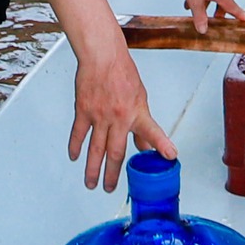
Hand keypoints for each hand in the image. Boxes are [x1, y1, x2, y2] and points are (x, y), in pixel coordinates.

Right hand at [67, 43, 175, 190]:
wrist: (102, 55)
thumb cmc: (122, 73)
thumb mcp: (140, 97)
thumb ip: (141, 124)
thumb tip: (144, 146)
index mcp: (136, 112)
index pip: (152, 131)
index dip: (162, 144)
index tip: (170, 156)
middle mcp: (118, 117)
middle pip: (115, 151)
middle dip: (113, 173)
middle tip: (110, 188)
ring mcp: (99, 115)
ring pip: (95, 148)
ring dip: (93, 168)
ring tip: (91, 183)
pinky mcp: (84, 110)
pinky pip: (79, 133)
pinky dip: (76, 146)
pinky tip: (75, 157)